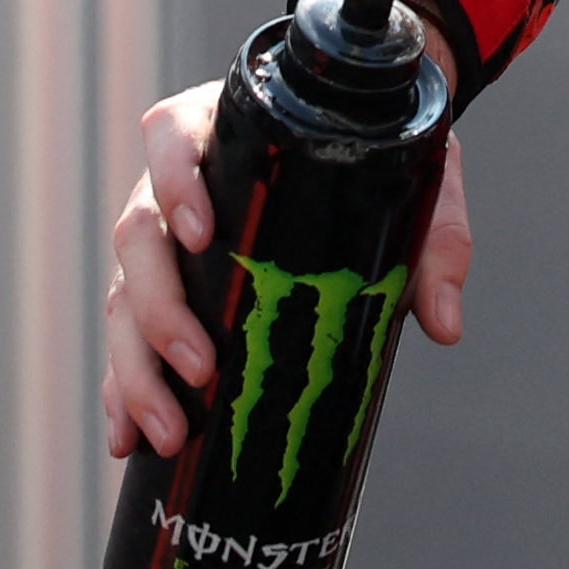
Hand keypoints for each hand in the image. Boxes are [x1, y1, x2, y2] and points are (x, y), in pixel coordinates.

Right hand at [103, 81, 472, 458]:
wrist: (367, 153)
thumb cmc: (379, 158)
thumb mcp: (417, 179)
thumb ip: (436, 241)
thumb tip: (444, 324)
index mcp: (225, 131)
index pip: (173, 137)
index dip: (176, 181)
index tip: (202, 233)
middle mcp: (175, 182)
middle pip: (139, 234)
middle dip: (160, 310)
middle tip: (201, 367)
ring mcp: (162, 237)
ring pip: (124, 296)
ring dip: (138, 366)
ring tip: (170, 427)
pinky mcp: (158, 288)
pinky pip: (128, 339)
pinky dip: (123, 388)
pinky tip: (130, 437)